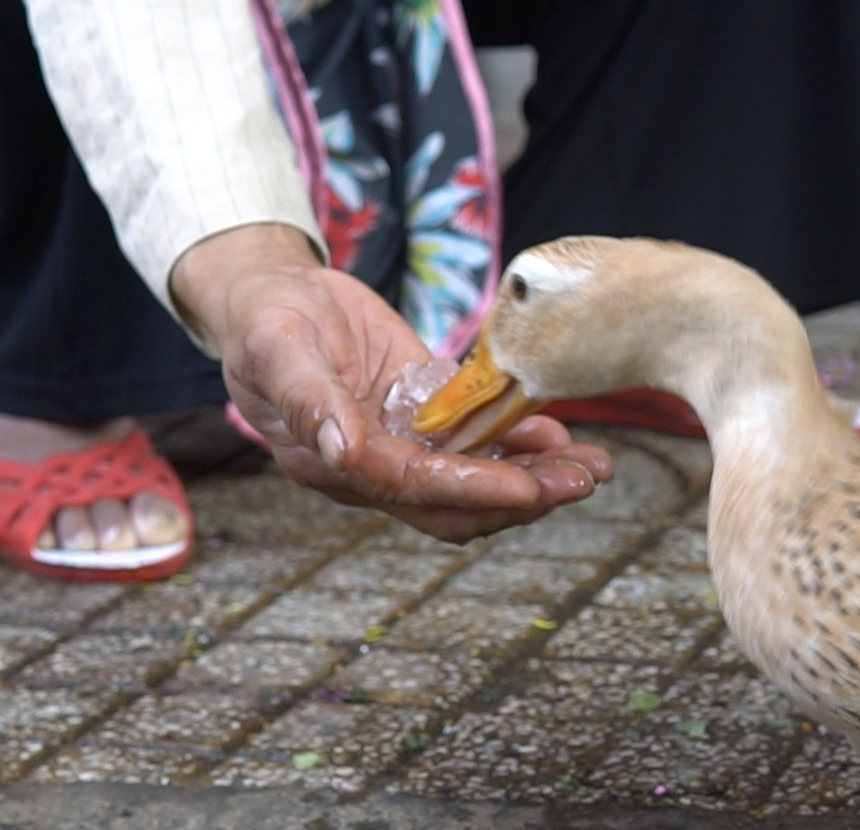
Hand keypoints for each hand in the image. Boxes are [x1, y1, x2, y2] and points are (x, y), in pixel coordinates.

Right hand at [170, 224, 611, 540]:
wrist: (273, 295)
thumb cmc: (264, 318)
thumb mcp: (278, 346)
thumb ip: (307, 398)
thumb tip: (340, 451)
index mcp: (335, 463)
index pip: (414, 488)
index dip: (474, 491)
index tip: (530, 488)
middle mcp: (374, 468)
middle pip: (457, 504)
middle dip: (524, 496)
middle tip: (586, 479)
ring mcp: (402, 445)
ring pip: (477, 481)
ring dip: (535, 478)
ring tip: (594, 465)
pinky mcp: (424, 418)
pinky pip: (479, 443)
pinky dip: (520, 444)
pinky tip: (559, 434)